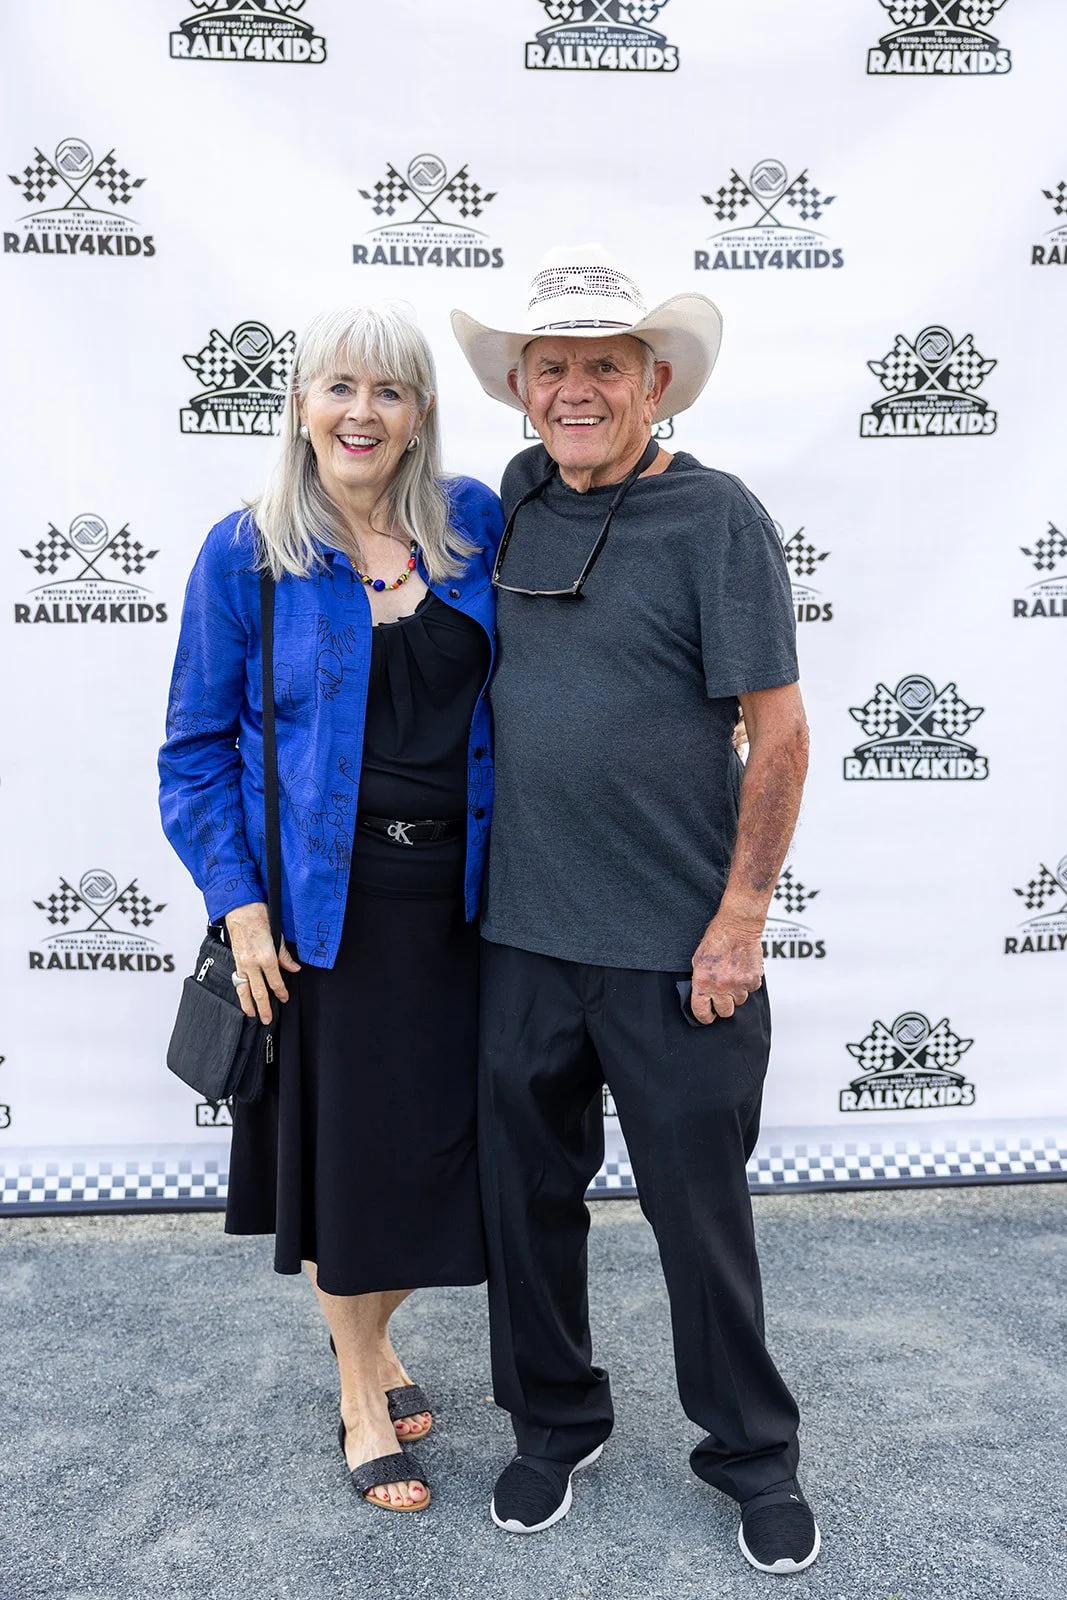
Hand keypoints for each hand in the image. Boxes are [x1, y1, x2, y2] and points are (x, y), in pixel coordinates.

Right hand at [223, 901, 300, 1023]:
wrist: (241, 909)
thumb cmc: (259, 916)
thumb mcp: (278, 935)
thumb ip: (285, 956)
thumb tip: (294, 969)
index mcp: (266, 956)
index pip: (275, 981)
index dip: (281, 992)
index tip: (284, 998)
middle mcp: (252, 963)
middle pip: (259, 991)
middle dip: (263, 1007)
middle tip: (267, 1019)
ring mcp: (241, 963)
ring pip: (244, 989)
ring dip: (249, 1004)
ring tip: (252, 1015)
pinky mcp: (235, 961)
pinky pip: (237, 981)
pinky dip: (241, 992)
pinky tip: (243, 998)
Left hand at [690, 915, 762, 1024]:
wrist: (737, 926)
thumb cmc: (716, 939)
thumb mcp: (698, 960)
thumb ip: (699, 980)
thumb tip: (701, 996)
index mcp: (703, 982)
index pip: (702, 1011)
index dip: (704, 1017)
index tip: (707, 1017)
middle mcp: (720, 986)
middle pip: (725, 1012)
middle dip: (723, 1006)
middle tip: (722, 996)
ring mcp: (738, 984)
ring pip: (739, 1001)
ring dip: (736, 993)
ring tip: (732, 977)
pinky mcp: (753, 980)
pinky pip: (750, 990)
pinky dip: (747, 984)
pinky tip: (742, 971)